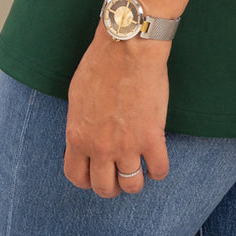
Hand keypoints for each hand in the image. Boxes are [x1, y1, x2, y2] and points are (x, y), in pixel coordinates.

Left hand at [63, 27, 170, 196]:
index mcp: (77, 136)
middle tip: (120, 174)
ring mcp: (126, 145)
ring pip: (131, 186)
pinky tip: (157, 159)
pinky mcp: (151, 137)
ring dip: (135, 181)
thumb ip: (80, 123)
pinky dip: (158, 170)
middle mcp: (99, 147)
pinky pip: (159, 170)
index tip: (97, 173)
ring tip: (140, 168)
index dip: (88, 180)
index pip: (76, 176)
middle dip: (112, 186)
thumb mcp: (77, 96)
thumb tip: (84, 136)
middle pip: (104, 187)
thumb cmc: (102, 63)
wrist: (128, 48)